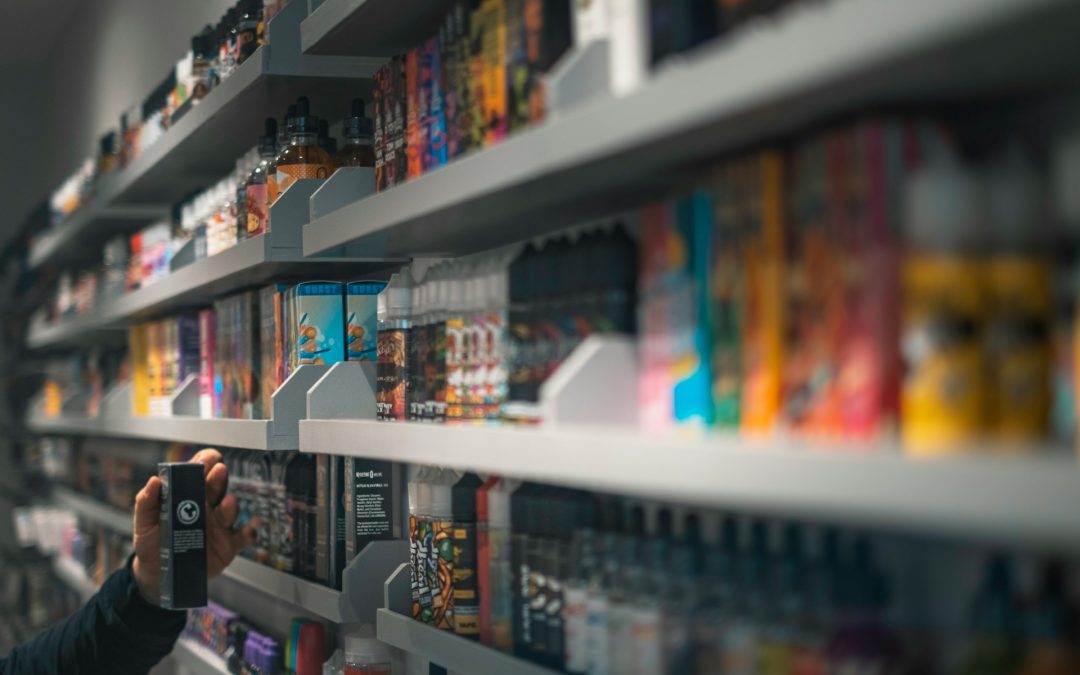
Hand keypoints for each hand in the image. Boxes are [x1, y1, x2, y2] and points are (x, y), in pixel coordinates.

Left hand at [131, 448, 255, 604]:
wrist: (158, 576)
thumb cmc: (153, 543)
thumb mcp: (144, 523)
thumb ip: (146, 502)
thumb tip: (154, 481)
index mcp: (188, 495)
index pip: (200, 472)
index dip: (205, 462)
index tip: (205, 460)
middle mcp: (207, 507)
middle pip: (218, 486)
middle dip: (219, 477)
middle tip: (218, 471)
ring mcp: (220, 525)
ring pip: (231, 510)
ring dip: (231, 505)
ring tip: (228, 502)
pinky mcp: (228, 545)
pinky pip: (243, 538)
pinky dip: (248, 534)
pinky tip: (247, 531)